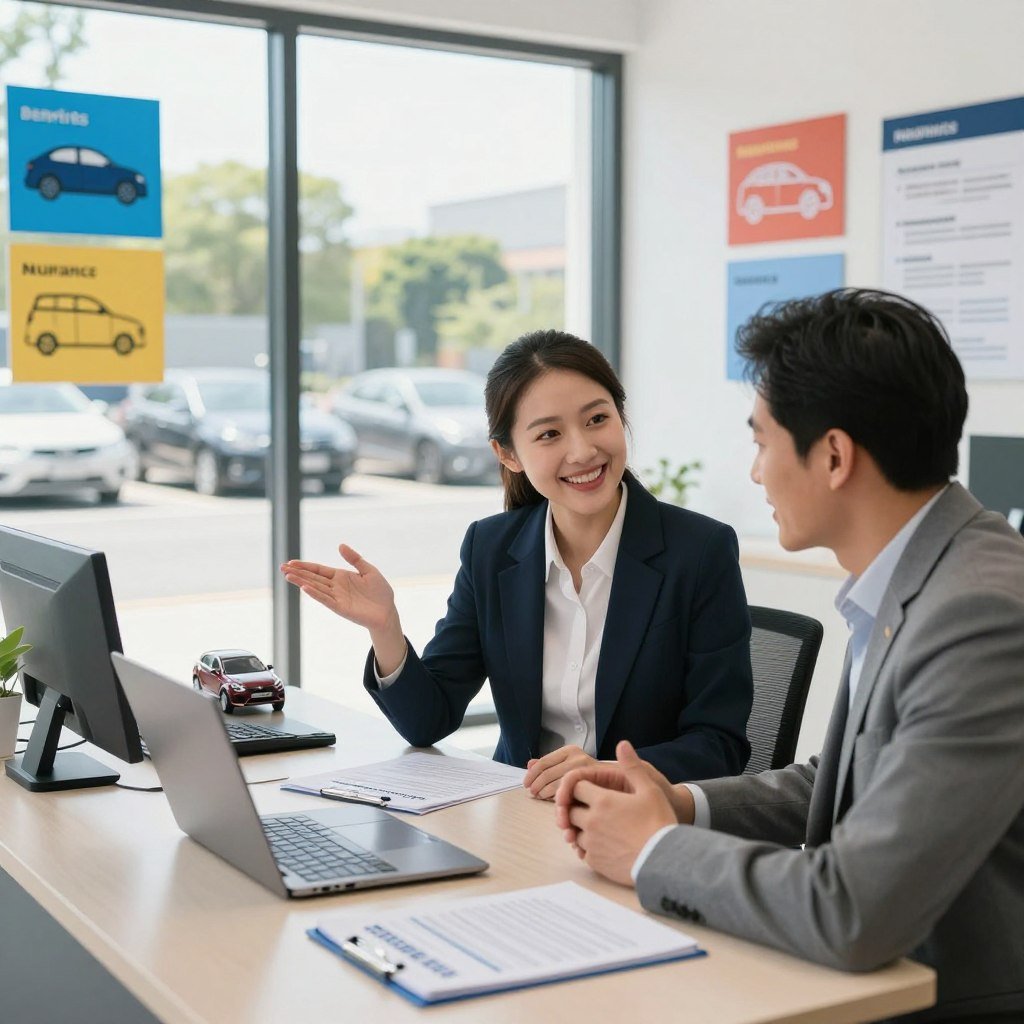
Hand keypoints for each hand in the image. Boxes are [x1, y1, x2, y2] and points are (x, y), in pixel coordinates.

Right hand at [280, 544, 397, 632]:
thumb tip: (340, 545)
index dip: (305, 566)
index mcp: (341, 576)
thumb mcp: (369, 570)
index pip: (318, 569)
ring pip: (315, 587)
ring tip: (288, 575)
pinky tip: (304, 588)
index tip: (290, 562)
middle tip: (282, 567)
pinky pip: (325, 599)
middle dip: (298, 572)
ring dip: (302, 582)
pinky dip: (315, 594)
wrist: (387, 611)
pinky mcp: (340, 607)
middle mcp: (335, 586)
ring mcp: (336, 597)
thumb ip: (355, 559)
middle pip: (313, 577)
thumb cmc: (380, 592)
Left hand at [523, 745, 600, 800]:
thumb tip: (530, 764)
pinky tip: (555, 802)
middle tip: (532, 793)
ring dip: (543, 793)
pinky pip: (567, 794)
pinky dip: (556, 799)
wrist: (619, 780)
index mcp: (570, 750)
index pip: (544, 762)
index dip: (532, 774)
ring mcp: (584, 770)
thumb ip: (551, 763)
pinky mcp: (589, 784)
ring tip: (540, 797)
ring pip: (555, 785)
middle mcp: (577, 757)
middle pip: (547, 773)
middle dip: (536, 785)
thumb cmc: (590, 773)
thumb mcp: (570, 763)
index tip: (526, 783)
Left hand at [553, 740, 678, 885]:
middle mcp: (591, 822)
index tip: (590, 790)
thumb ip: (632, 766)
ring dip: (580, 828)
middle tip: (591, 809)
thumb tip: (622, 744)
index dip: (582, 787)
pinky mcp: (596, 863)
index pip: (576, 787)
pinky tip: (601, 845)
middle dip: (577, 807)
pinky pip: (582, 852)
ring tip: (597, 827)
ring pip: (574, 832)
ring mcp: (592, 844)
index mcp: (602, 801)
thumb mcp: (649, 789)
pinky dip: (587, 847)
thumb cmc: (658, 823)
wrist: (664, 861)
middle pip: (571, 810)